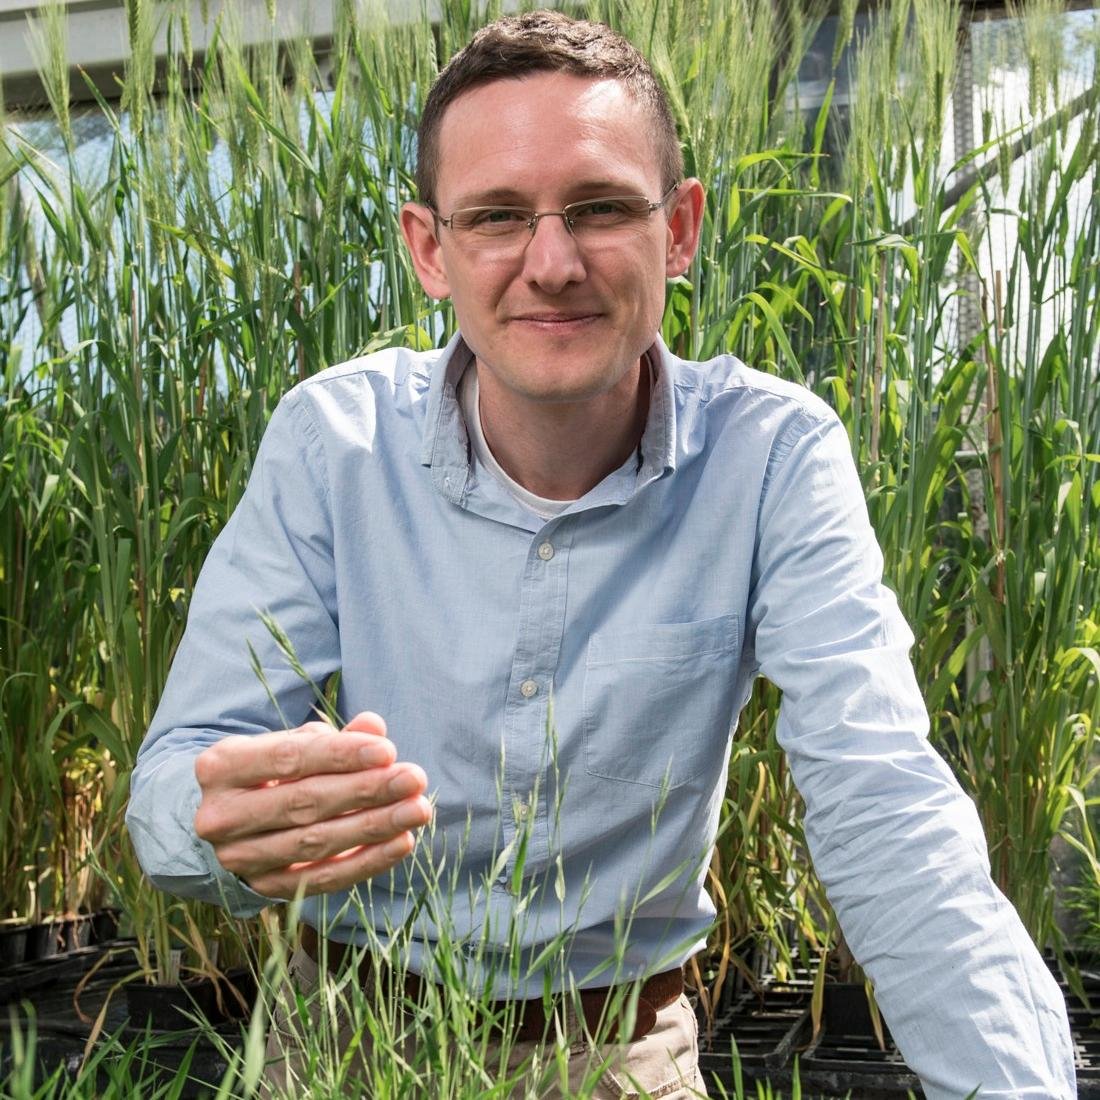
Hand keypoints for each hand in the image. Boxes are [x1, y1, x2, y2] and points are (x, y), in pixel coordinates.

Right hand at [193, 712, 431, 897]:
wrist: (224, 818)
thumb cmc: (266, 771)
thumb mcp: (288, 744)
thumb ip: (331, 737)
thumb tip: (374, 726)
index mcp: (221, 767)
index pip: (288, 759)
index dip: (341, 755)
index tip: (388, 751)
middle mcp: (221, 816)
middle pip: (304, 803)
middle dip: (367, 790)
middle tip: (414, 779)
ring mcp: (238, 859)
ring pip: (315, 843)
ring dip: (374, 827)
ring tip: (417, 810)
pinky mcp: (263, 888)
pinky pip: (322, 878)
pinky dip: (366, 861)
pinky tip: (401, 842)